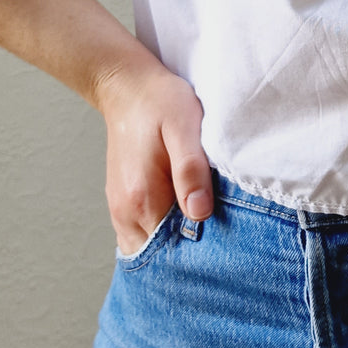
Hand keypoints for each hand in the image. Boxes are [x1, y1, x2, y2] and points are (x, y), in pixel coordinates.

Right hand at [93, 60, 213, 256]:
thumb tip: (199, 212)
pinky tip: (184, 231)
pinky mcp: (123, 203)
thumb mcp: (184, 126)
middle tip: (222, 255)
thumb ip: (191, 170)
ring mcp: (121, 209)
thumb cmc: (160, 102)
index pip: (172, 250)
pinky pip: (141, 237)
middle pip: (159, 257)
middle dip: (189, 261)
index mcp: (142, 198)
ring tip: (206, 244)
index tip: (226, 254)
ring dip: (174, 252)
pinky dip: (161, 241)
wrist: (127, 86)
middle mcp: (126, 211)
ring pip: (148, 251)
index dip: (201, 256)